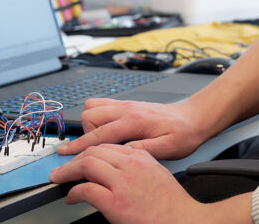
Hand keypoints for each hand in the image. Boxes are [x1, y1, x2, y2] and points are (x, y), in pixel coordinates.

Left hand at [50, 143, 206, 223]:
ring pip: (87, 164)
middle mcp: (131, 164)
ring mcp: (122, 182)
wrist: (184, 220)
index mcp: (141, 156)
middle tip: (64, 168)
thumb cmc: (172, 204)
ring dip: (69, 171)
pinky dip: (73, 192)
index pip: (107, 144)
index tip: (80, 157)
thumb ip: (139, 166)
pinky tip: (71, 197)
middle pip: (94, 150)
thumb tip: (118, 169)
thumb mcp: (157, 174)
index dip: (89, 150)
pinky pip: (85, 190)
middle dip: (75, 158)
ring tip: (61, 178)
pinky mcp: (115, 202)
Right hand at [59, 97, 209, 159]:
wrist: (193, 118)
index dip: (80, 146)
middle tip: (93, 150)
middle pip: (90, 115)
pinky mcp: (127, 104)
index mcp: (135, 120)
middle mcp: (127, 108)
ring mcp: (126, 104)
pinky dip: (97, 116)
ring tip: (101, 140)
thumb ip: (143, 151)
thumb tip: (122, 153)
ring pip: (93, 106)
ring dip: (90, 123)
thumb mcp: (168, 149)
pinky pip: (102, 104)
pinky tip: (106, 130)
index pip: (99, 134)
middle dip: (86, 134)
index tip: (65, 154)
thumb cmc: (183, 134)